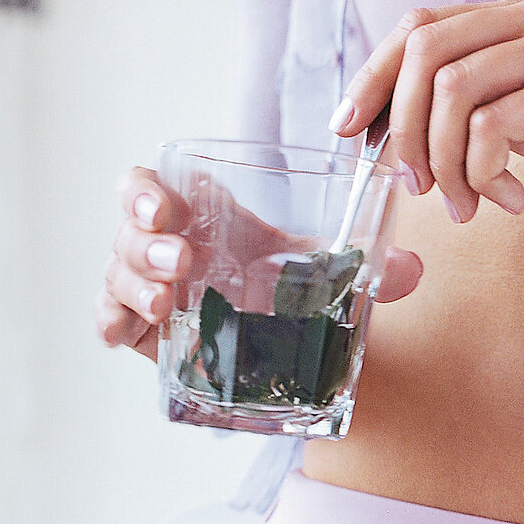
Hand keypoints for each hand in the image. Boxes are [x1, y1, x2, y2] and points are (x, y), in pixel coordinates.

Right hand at [95, 167, 422, 361]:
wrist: (266, 334)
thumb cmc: (275, 281)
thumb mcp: (311, 269)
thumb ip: (361, 266)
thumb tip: (414, 269)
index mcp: (195, 214)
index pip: (145, 186)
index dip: (142, 192)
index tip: (163, 208)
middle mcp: (160, 245)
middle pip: (128, 231)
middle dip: (148, 245)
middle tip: (183, 262)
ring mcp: (146, 287)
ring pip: (117, 274)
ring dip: (135, 285)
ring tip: (169, 302)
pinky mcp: (142, 329)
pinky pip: (108, 320)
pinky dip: (111, 324)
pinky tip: (122, 337)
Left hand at [330, 0, 523, 223]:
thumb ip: (478, 109)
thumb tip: (400, 136)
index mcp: (519, 16)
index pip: (420, 26)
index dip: (373, 76)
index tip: (348, 128)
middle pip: (425, 52)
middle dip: (400, 128)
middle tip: (410, 183)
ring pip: (453, 89)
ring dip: (441, 160)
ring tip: (464, 203)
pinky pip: (494, 125)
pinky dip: (483, 173)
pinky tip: (507, 200)